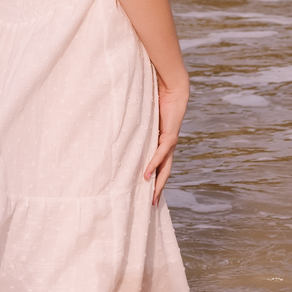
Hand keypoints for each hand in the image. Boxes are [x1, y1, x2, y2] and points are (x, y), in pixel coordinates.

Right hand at [145, 72, 188, 203]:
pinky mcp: (170, 135)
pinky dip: (154, 165)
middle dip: (158, 189)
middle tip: (151, 205)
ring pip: (164, 168)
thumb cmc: (158, 96)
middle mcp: (167, 145)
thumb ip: (136, 122)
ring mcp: (170, 142)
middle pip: (164, 172)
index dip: (154, 178)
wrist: (173, 86)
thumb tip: (118, 122)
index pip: (159, 164)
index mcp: (161, 141)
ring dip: (158, 184)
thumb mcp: (144, 115)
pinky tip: (147, 176)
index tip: (146, 192)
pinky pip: (161, 154)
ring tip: (151, 198)